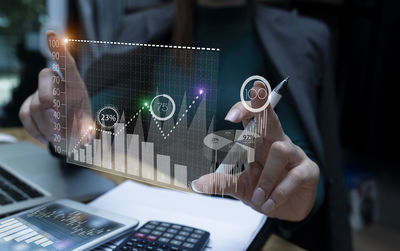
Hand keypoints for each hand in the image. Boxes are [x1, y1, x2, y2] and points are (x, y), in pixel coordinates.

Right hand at [19, 31, 92, 145]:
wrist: (68, 136)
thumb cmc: (80, 124)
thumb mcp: (88, 125)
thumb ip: (88, 128)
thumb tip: (88, 136)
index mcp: (75, 84)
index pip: (67, 64)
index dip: (58, 50)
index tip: (51, 33)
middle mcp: (56, 84)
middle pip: (45, 78)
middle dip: (48, 99)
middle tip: (57, 121)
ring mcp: (39, 94)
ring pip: (36, 104)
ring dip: (47, 124)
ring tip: (59, 137)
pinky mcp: (28, 106)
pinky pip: (26, 115)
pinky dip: (36, 130)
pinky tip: (47, 138)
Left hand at [192, 82, 319, 220]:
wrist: (287, 211)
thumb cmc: (264, 190)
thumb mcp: (240, 186)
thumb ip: (221, 182)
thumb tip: (198, 184)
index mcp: (259, 142)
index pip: (253, 118)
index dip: (245, 109)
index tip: (232, 115)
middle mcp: (277, 142)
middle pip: (270, 117)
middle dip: (262, 104)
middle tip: (256, 90)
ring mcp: (294, 154)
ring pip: (279, 150)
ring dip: (266, 178)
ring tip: (258, 197)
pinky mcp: (308, 170)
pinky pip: (294, 176)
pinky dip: (278, 193)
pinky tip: (270, 204)